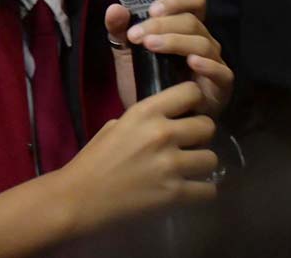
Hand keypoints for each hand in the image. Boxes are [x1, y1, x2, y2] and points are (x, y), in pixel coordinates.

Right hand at [53, 82, 217, 237]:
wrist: (78, 198)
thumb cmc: (92, 161)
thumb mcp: (115, 127)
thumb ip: (144, 122)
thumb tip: (168, 122)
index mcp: (145, 112)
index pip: (191, 92)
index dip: (194, 102)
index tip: (188, 112)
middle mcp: (162, 133)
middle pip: (208, 126)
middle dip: (200, 136)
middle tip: (188, 146)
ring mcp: (170, 164)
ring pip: (212, 159)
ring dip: (202, 165)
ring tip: (189, 171)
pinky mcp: (174, 194)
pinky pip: (208, 190)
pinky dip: (201, 193)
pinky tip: (190, 192)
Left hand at [105, 0, 232, 116]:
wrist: (152, 120)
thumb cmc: (146, 82)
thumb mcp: (127, 55)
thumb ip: (119, 31)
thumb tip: (115, 8)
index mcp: (186, 29)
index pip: (194, 1)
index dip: (177, 0)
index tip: (151, 9)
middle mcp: (203, 41)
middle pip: (192, 21)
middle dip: (162, 25)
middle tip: (136, 36)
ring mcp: (214, 63)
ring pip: (203, 42)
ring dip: (175, 41)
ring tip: (150, 46)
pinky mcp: (220, 87)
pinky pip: (221, 72)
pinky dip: (207, 65)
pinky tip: (192, 62)